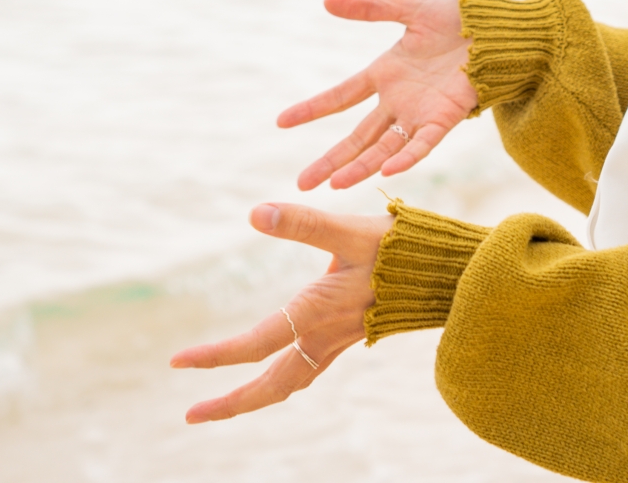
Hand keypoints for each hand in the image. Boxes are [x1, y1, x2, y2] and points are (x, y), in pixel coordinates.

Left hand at [170, 202, 392, 422]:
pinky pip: (309, 370)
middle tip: (192, 414)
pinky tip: (277, 373)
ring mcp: (340, 341)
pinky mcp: (352, 336)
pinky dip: (283, 380)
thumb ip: (302, 223)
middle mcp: (325, 336)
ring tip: (225, 404)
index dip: (214, 356)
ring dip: (255, 396)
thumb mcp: (350, 229)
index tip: (177, 363)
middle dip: (230, 402)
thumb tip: (254, 213)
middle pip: (271, 384)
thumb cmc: (402, 248)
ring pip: (290, 382)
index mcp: (318, 312)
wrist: (451, 275)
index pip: (256, 344)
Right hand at [280, 0, 476, 189]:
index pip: (340, 97)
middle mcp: (399, 100)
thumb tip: (326, 1)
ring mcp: (421, 112)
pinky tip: (386, 171)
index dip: (312, 109)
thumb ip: (370, 7)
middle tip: (301, 183)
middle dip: (330, 160)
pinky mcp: (447, 117)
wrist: (498, 28)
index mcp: (385, 74)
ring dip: (361, 166)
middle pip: (357, 137)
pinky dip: (406, 157)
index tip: (281, 122)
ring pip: (384, 148)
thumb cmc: (457, 18)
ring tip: (334, 186)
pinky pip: (423, 143)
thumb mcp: (408, 9)